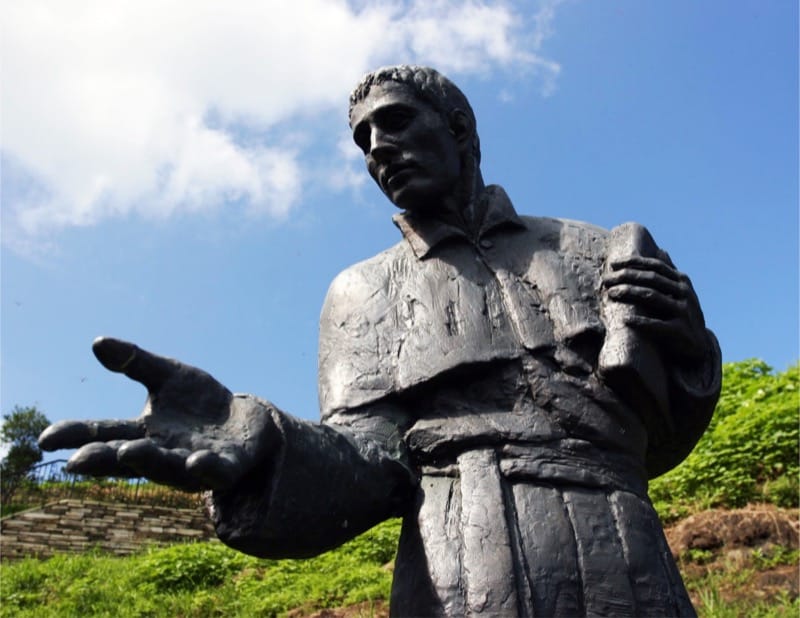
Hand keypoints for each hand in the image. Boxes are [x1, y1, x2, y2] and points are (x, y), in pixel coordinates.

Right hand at [39, 337, 276, 490]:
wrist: (249, 420)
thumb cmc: (201, 402)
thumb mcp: (169, 376)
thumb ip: (136, 362)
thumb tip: (98, 342)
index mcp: (142, 434)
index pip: (103, 434)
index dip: (75, 437)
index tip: (45, 439)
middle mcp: (162, 454)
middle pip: (128, 459)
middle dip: (103, 459)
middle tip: (77, 461)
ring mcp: (193, 464)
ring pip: (167, 468)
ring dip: (149, 461)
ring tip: (129, 451)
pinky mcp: (227, 467)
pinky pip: (215, 473)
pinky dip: (205, 469)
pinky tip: (196, 461)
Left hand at [602, 256, 707, 358]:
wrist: (698, 344)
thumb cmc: (682, 314)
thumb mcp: (680, 291)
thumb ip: (670, 273)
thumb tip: (661, 251)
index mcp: (682, 281)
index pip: (655, 265)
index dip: (633, 263)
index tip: (613, 263)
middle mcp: (684, 293)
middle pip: (651, 279)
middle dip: (626, 276)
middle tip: (606, 279)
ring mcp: (684, 311)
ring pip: (652, 297)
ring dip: (628, 293)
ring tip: (610, 293)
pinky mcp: (680, 330)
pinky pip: (657, 325)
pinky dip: (641, 321)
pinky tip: (625, 320)